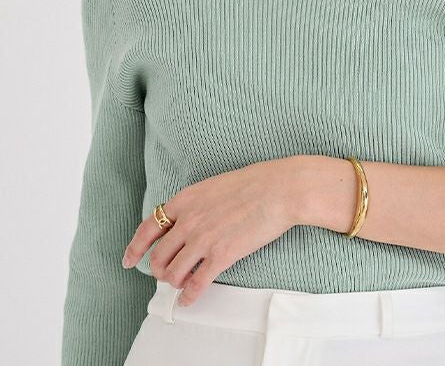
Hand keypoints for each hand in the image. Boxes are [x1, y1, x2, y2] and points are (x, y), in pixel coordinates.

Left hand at [121, 156, 299, 306]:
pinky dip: (189, 295)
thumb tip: (186, 221)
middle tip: (167, 273)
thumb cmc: (252, 184)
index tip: (128, 260)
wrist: (278, 189)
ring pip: (172, 273)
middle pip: (158, 256)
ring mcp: (203, 239)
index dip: (134, 248)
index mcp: (185, 200)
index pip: (148, 228)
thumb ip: (195, 204)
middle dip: (159, 270)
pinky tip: (190, 298)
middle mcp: (188, 221)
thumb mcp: (213, 186)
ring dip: (175, 282)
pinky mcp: (221, 255)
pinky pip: (196, 284)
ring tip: (183, 283)